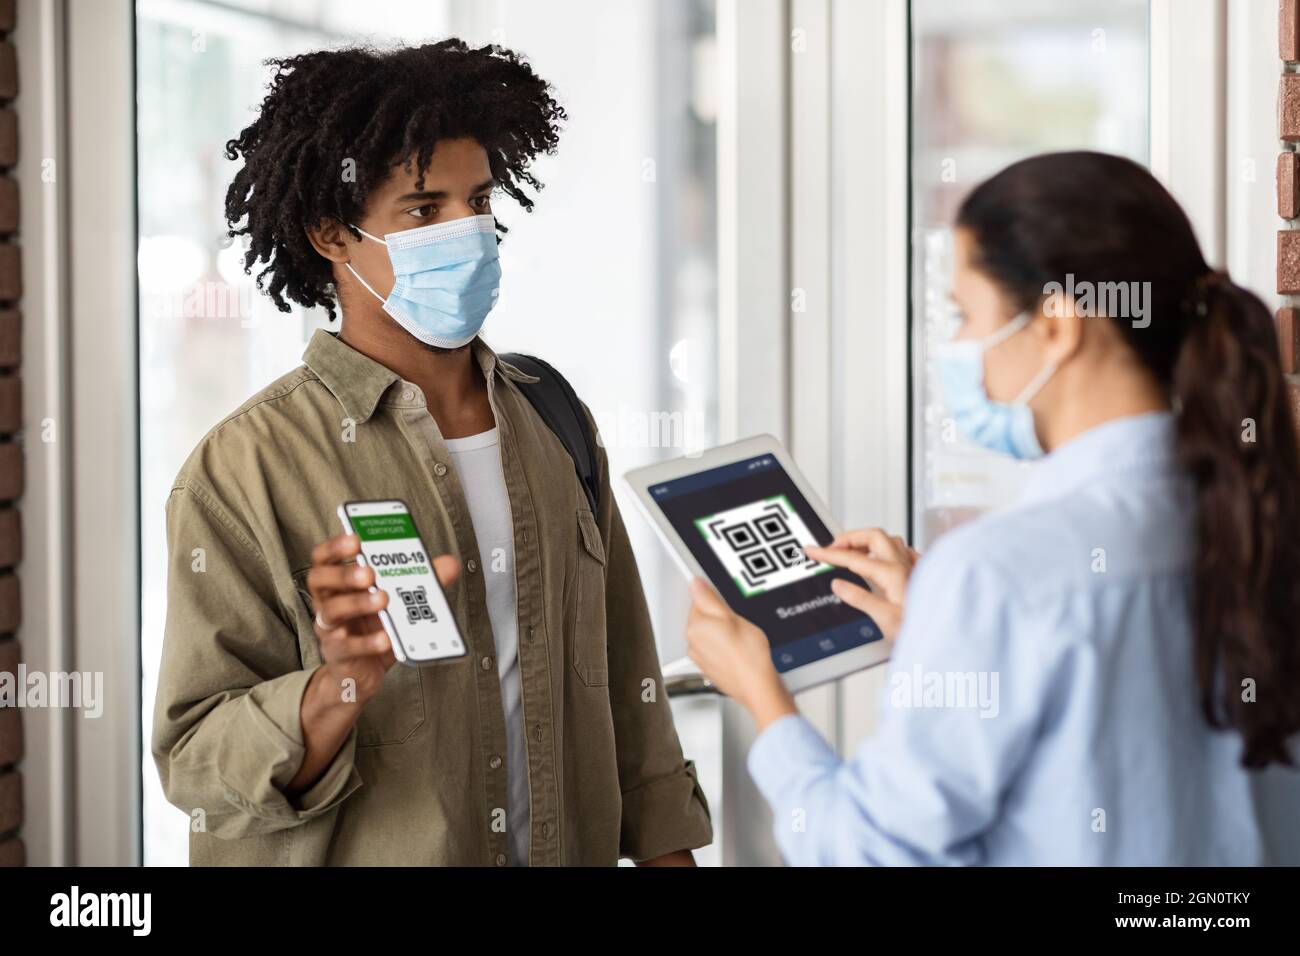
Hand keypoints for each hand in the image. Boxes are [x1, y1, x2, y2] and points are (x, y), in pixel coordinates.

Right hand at [306, 533, 459, 701]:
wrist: (362, 673)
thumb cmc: (375, 630)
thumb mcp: (398, 604)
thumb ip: (422, 582)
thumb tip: (449, 564)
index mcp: (339, 584)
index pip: (324, 558)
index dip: (335, 546)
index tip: (356, 539)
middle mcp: (329, 602)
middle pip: (320, 580)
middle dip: (344, 573)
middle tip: (369, 572)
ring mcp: (330, 629)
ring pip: (332, 611)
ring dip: (358, 603)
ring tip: (383, 599)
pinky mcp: (338, 656)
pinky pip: (346, 647)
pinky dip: (367, 642)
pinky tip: (385, 638)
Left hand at [685, 579, 795, 730]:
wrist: (757, 687)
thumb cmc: (749, 656)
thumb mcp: (733, 617)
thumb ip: (709, 598)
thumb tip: (696, 583)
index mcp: (695, 627)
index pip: (698, 601)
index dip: (717, 601)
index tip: (729, 606)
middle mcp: (692, 643)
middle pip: (702, 618)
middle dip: (719, 617)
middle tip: (738, 623)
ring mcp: (700, 658)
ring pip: (709, 634)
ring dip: (722, 633)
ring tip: (741, 639)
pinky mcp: (710, 668)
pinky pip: (714, 650)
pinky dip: (724, 648)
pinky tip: (739, 651)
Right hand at [804, 527, 917, 641]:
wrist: (950, 636)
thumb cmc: (923, 631)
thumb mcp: (885, 619)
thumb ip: (859, 599)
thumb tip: (839, 585)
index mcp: (892, 574)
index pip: (852, 557)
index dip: (829, 553)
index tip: (814, 551)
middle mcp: (906, 565)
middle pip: (873, 536)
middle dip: (850, 538)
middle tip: (833, 547)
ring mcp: (916, 567)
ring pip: (890, 540)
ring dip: (869, 541)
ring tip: (854, 551)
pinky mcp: (924, 573)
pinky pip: (904, 551)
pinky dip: (888, 551)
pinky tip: (885, 559)